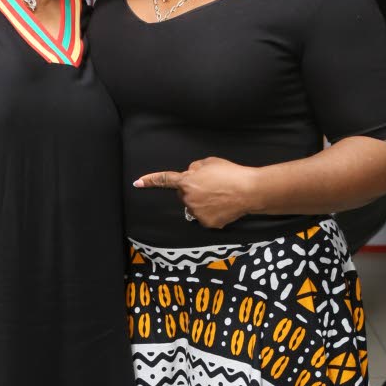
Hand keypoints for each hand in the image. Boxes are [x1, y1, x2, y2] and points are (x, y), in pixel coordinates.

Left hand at [134, 158, 260, 228]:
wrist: (249, 190)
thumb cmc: (231, 173)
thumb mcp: (210, 162)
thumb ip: (195, 168)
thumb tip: (190, 175)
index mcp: (186, 181)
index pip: (165, 180)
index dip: (150, 181)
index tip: (137, 183)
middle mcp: (188, 199)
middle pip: (184, 195)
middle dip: (193, 190)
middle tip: (212, 186)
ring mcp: (197, 213)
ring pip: (194, 207)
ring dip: (203, 202)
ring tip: (220, 195)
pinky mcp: (207, 223)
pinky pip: (205, 217)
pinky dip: (212, 212)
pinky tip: (223, 206)